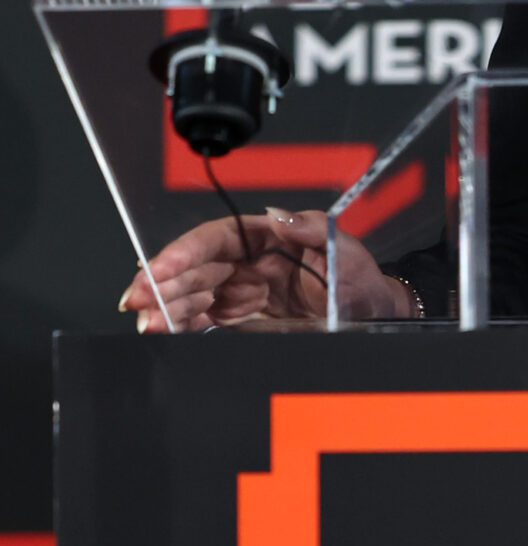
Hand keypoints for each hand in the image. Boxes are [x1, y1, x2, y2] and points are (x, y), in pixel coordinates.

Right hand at [119, 208, 410, 331]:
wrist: (371, 313)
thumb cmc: (358, 277)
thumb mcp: (344, 248)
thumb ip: (313, 229)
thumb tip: (279, 216)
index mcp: (266, 235)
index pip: (216, 238)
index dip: (186, 251)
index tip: (163, 266)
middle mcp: (248, 260)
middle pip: (196, 268)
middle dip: (164, 283)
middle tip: (139, 301)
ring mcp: (242, 288)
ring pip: (194, 294)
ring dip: (168, 307)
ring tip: (149, 322)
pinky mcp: (242, 315)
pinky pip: (205, 318)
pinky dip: (183, 324)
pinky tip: (164, 330)